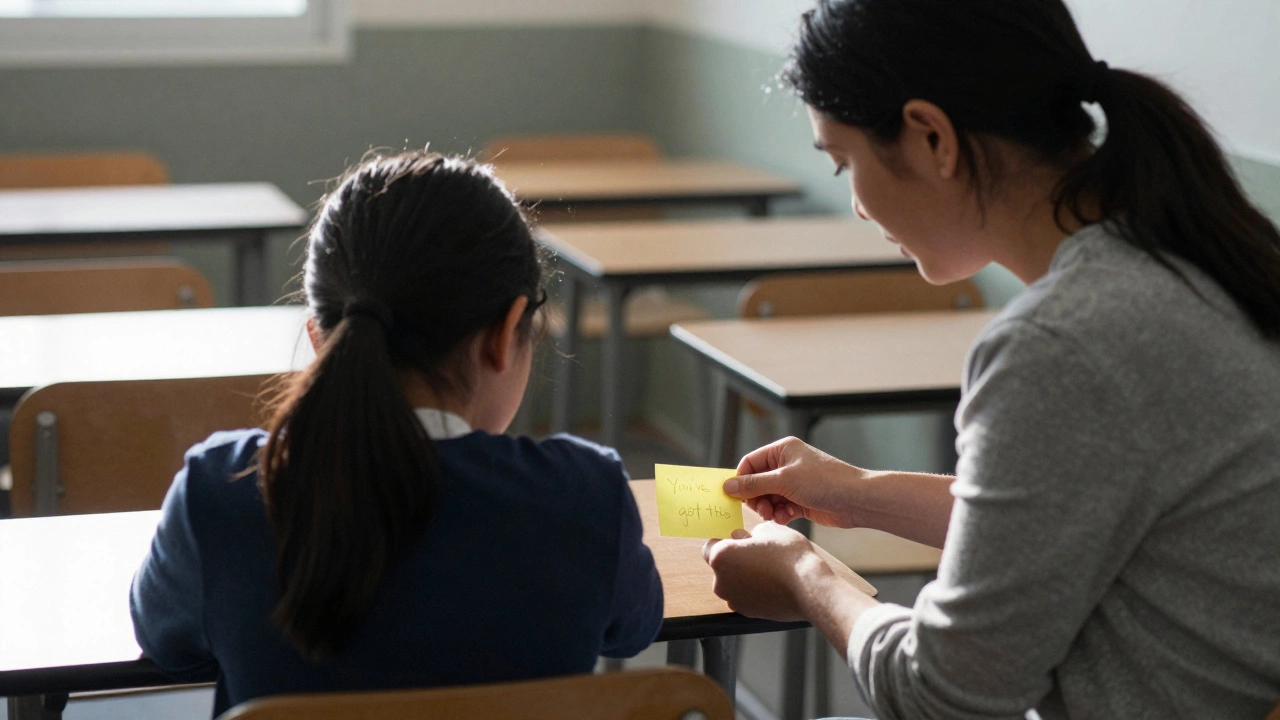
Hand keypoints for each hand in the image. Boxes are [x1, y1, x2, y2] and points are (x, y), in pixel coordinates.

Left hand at [701, 522, 828, 621]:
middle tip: (758, 554)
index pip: (710, 546)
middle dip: (735, 560)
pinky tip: (772, 585)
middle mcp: (720, 581)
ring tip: (769, 570)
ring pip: (733, 583)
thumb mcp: (770, 529)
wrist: (810, 588)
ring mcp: (733, 600)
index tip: (740, 541)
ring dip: (744, 576)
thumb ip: (750, 533)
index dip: (725, 541)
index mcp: (721, 556)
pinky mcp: (747, 613)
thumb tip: (744, 539)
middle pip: (721, 567)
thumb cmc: (789, 556)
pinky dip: (753, 591)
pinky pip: (744, 597)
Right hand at [724, 436, 866, 527]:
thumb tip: (727, 486)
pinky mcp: (801, 500)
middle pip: (757, 482)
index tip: (734, 497)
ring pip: (768, 497)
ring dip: (768, 508)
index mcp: (782, 450)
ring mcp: (794, 483)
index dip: (741, 480)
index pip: (750, 463)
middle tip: (760, 509)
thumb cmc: (824, 481)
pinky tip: (786, 518)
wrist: (856, 500)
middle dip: (756, 497)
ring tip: (774, 515)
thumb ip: (754, 484)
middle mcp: (787, 465)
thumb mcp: (784, 480)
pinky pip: (781, 508)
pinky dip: (780, 514)